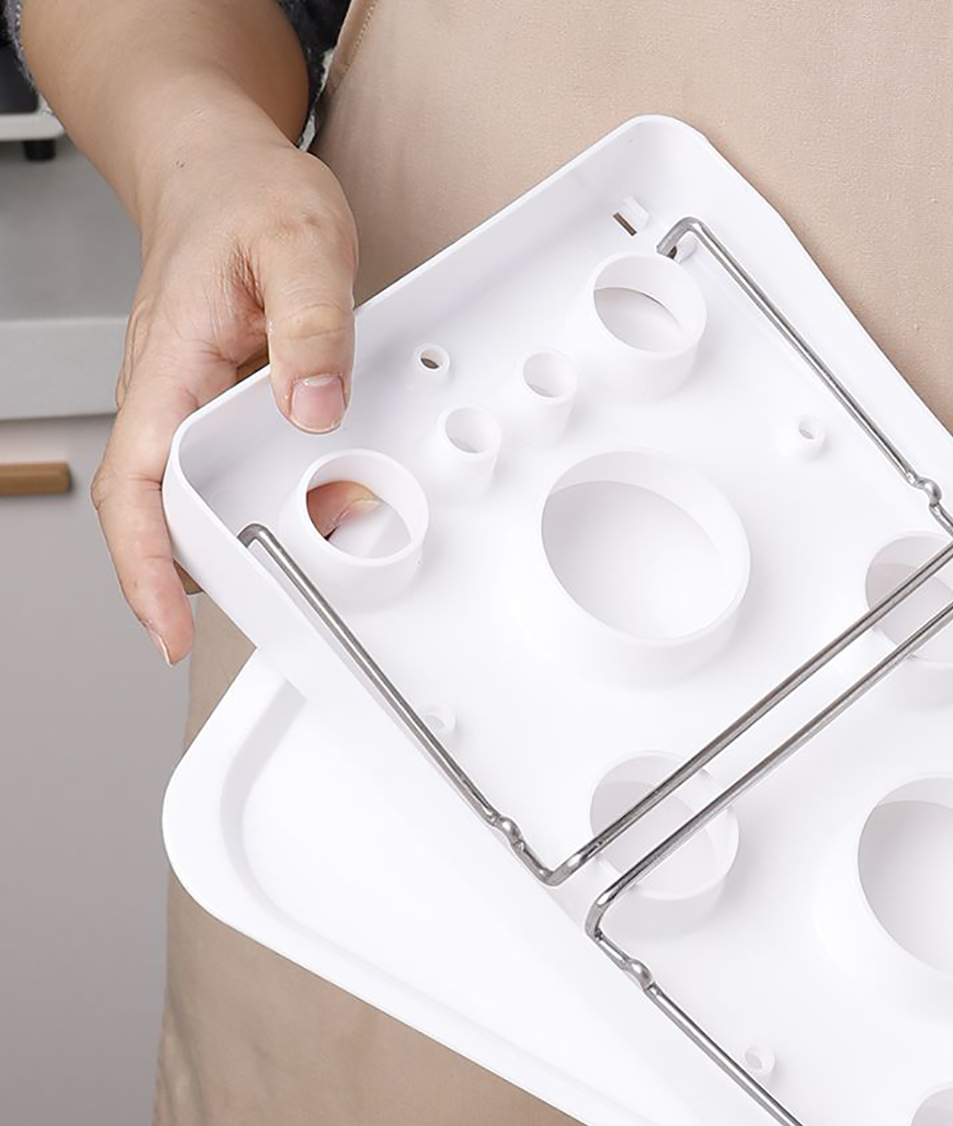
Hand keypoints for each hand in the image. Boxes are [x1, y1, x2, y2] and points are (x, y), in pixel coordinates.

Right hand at [91, 128, 360, 663]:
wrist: (220, 171)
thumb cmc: (247, 198)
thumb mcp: (300, 244)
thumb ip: (312, 326)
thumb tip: (313, 407)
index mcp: (171, 366)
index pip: (137, 486)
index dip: (146, 564)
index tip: (166, 625)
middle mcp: (168, 397)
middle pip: (158, 514)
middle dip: (190, 582)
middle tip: (255, 624)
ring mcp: (188, 406)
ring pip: (189, 499)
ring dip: (223, 553)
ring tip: (279, 594)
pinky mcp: (215, 407)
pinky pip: (218, 474)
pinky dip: (247, 513)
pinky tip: (288, 530)